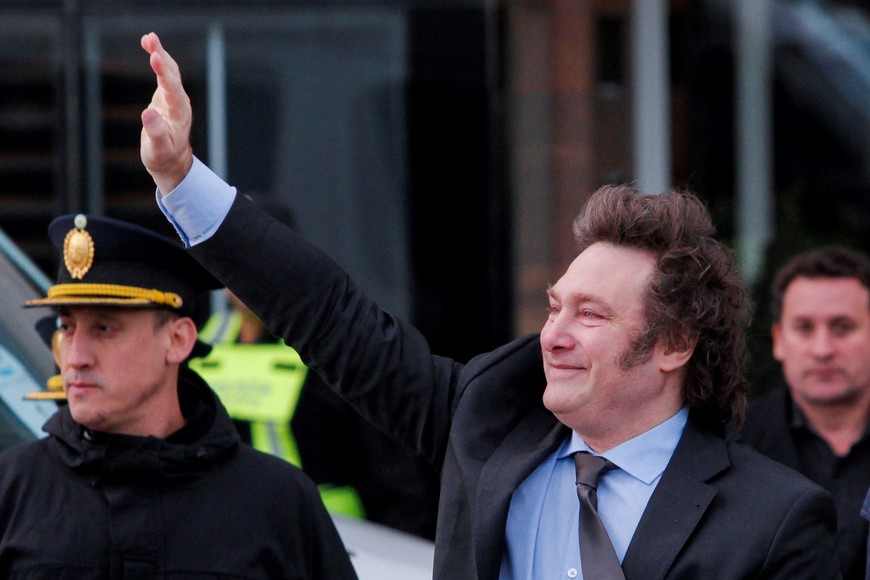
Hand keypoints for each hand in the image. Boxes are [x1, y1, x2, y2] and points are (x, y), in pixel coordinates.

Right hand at [140, 32, 193, 194]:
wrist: (172, 160)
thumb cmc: (164, 157)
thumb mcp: (158, 150)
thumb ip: (156, 133)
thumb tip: (147, 113)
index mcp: (179, 115)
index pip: (172, 90)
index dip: (164, 74)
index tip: (154, 58)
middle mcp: (179, 103)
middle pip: (172, 76)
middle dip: (162, 57)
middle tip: (149, 40)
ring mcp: (175, 98)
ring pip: (170, 72)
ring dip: (160, 53)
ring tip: (148, 37)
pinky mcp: (167, 96)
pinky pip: (165, 74)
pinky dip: (158, 59)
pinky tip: (150, 46)